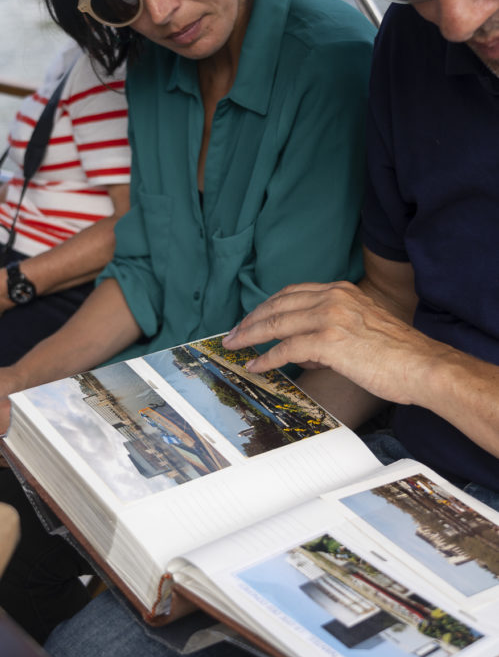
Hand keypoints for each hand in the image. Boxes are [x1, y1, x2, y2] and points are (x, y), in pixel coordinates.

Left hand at [222, 281, 447, 406]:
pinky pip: (286, 348)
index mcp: (341, 291)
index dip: (267, 306)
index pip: (292, 292)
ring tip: (234, 346)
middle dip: (251, 319)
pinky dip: (266, 357)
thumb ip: (330, 331)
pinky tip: (256, 365)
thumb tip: (300, 350)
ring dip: (249, 335)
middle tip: (232, 333)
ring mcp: (330, 317)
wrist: (422, 365)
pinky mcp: (329, 341)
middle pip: (278, 304)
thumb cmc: (398, 354)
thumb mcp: (361, 327)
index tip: (251, 318)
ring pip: (276, 323)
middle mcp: (333, 297)